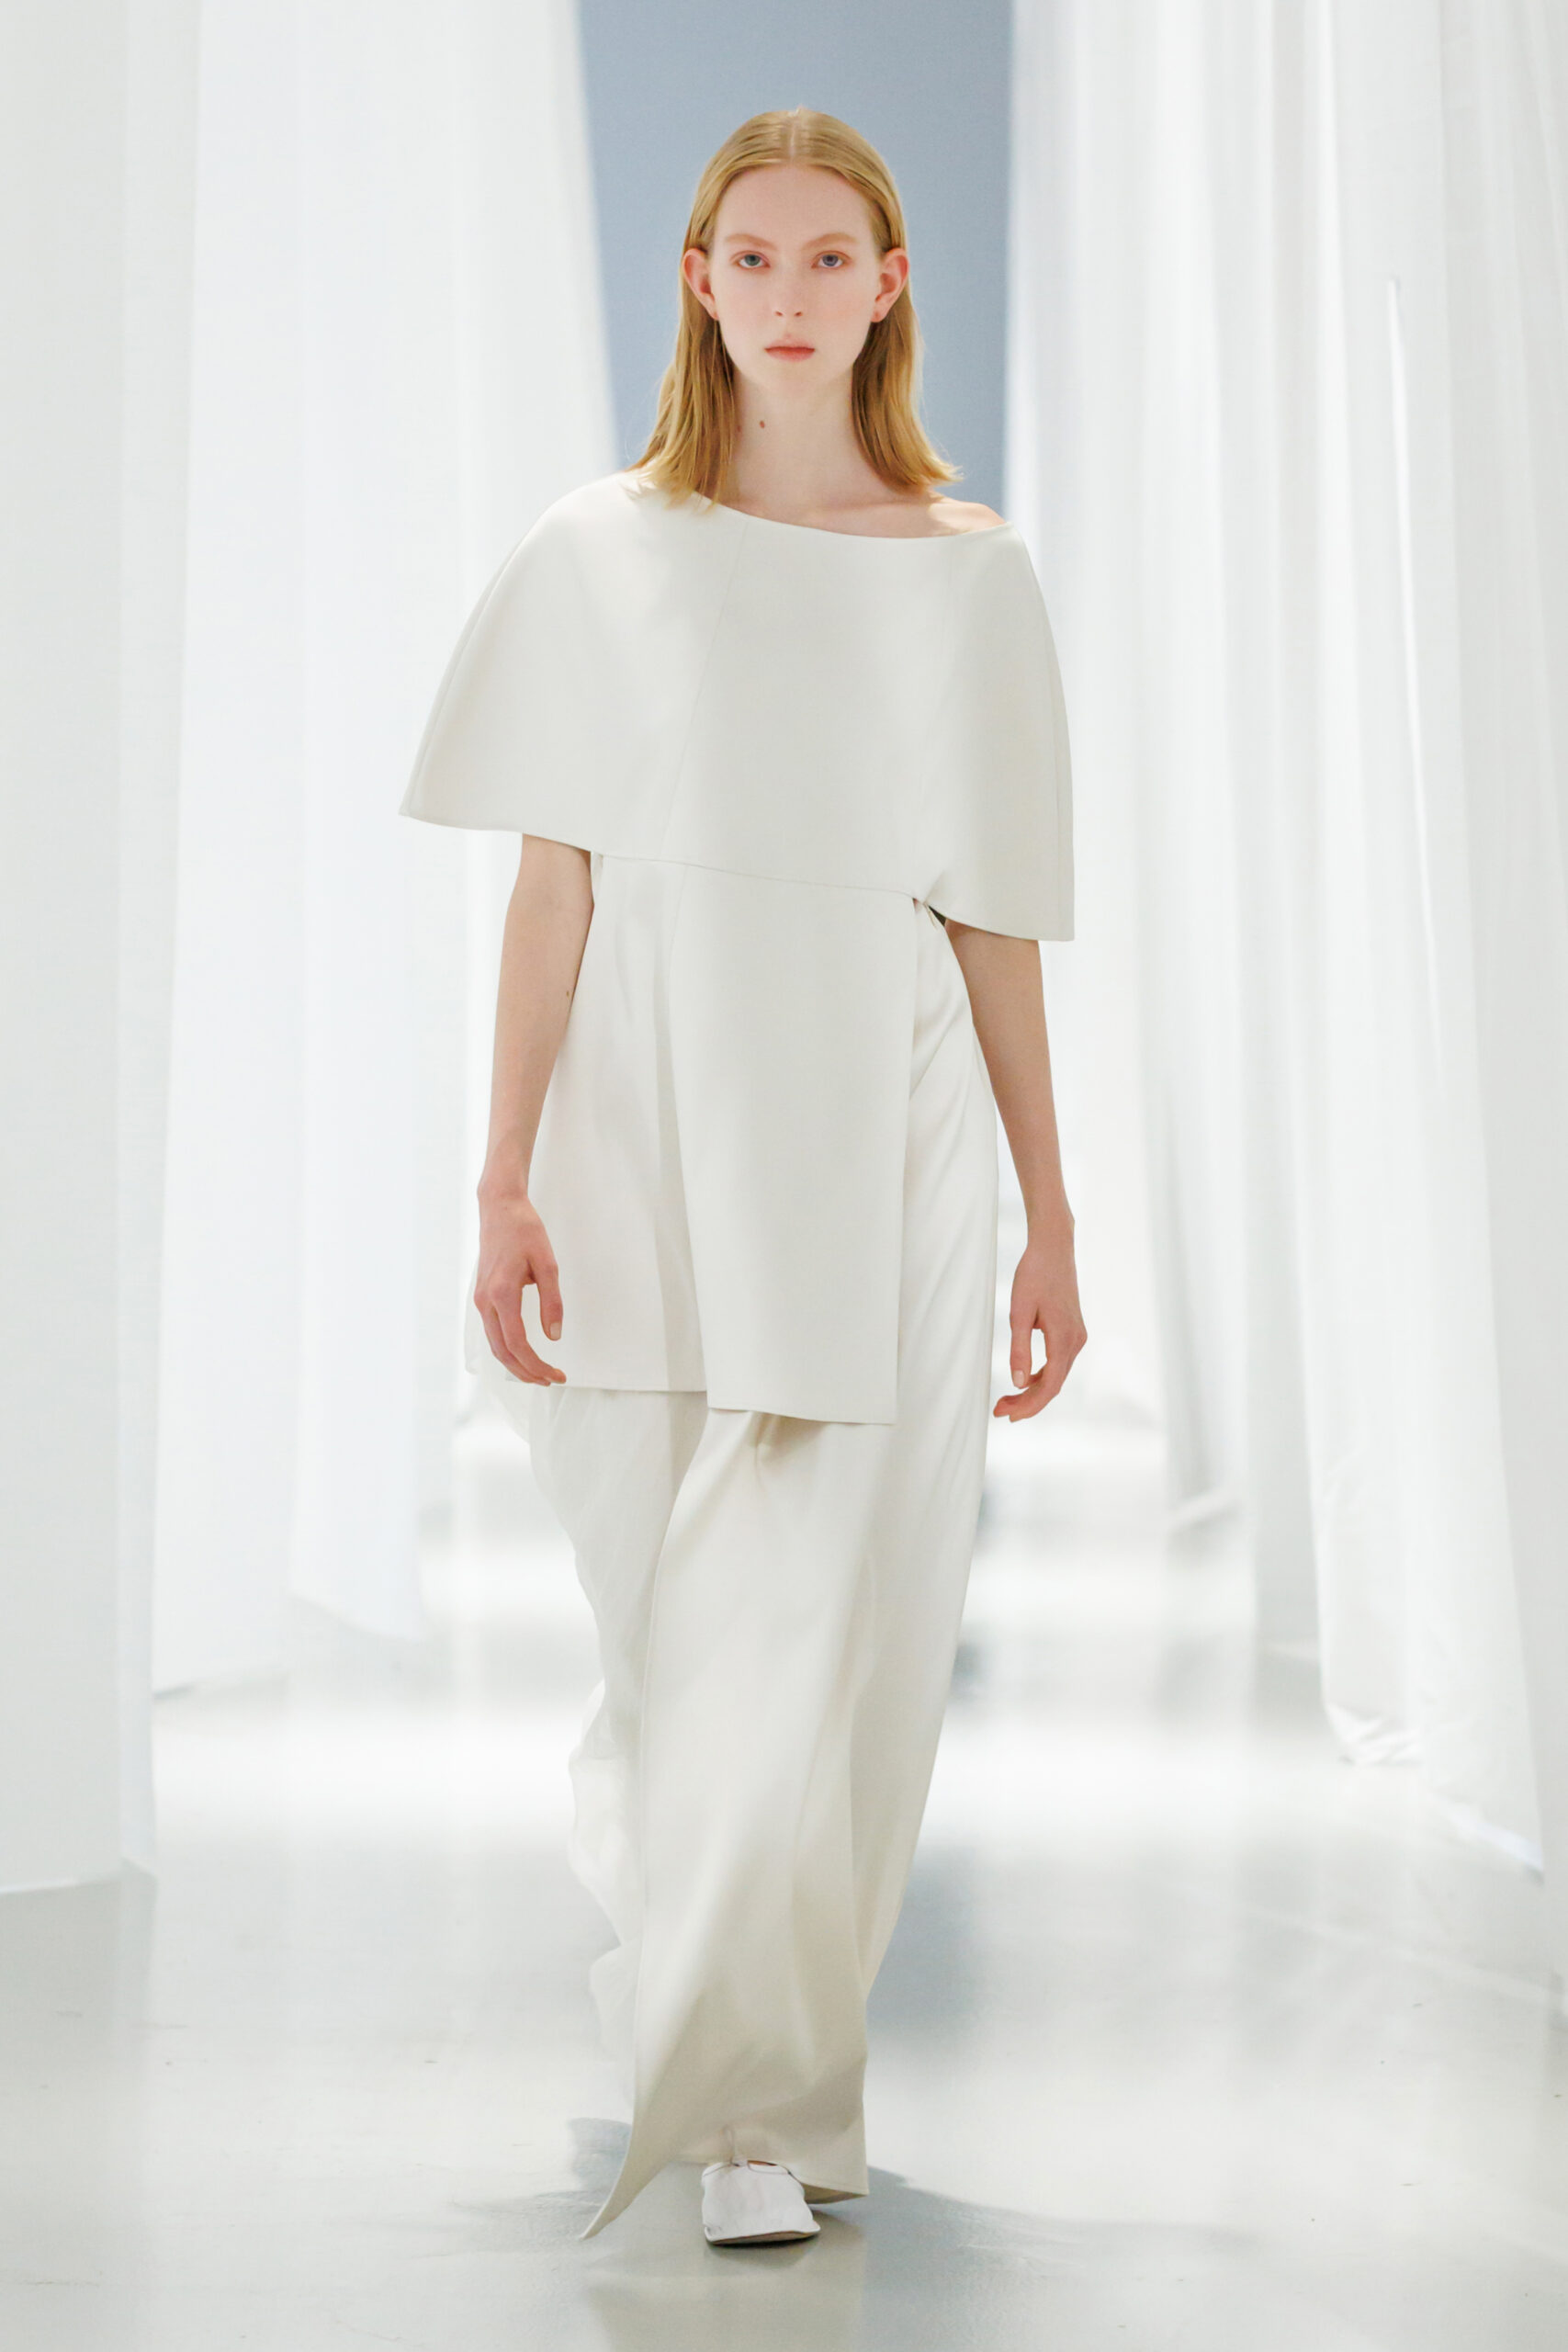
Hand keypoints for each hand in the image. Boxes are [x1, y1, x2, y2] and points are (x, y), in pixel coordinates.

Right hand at [474, 1186, 564, 1384]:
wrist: (499, 1208)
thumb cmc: (524, 1231)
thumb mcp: (548, 1264)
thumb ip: (552, 1301)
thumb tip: (554, 1335)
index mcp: (502, 1293)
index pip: (518, 1343)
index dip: (537, 1364)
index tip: (556, 1374)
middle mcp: (486, 1301)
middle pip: (502, 1352)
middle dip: (526, 1372)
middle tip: (551, 1380)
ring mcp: (480, 1300)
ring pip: (495, 1345)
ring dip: (516, 1364)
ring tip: (539, 1373)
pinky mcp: (482, 1296)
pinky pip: (492, 1332)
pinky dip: (507, 1349)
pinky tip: (522, 1354)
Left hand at [994, 1227, 1085, 1420]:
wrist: (1053, 1248)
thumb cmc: (1034, 1275)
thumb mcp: (1019, 1312)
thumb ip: (1019, 1349)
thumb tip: (1017, 1383)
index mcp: (1064, 1339)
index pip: (1049, 1386)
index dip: (1029, 1405)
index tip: (1006, 1414)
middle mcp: (1076, 1341)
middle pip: (1054, 1385)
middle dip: (1028, 1402)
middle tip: (1001, 1411)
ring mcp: (1077, 1337)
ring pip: (1057, 1375)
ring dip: (1034, 1391)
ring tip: (1007, 1400)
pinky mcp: (1073, 1331)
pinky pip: (1059, 1362)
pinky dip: (1042, 1375)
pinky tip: (1024, 1379)